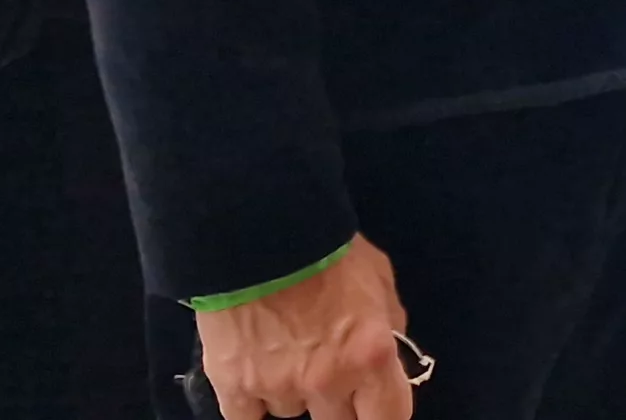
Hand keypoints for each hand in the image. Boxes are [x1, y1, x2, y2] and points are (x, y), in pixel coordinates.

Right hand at [192, 235, 413, 419]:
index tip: (371, 406)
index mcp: (371, 354)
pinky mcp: (233, 385)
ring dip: (292, 390)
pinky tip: (253, 377)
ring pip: (291, 412)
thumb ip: (388, 323)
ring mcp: (279, 387)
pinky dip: (252, 403)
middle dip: (337, 400)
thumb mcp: (378, 276)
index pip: (390, 418)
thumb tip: (391, 356)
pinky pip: (246, 419)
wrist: (254, 226)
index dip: (381, 414)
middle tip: (326, 367)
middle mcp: (328, 380)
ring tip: (282, 350)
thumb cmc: (325, 245)